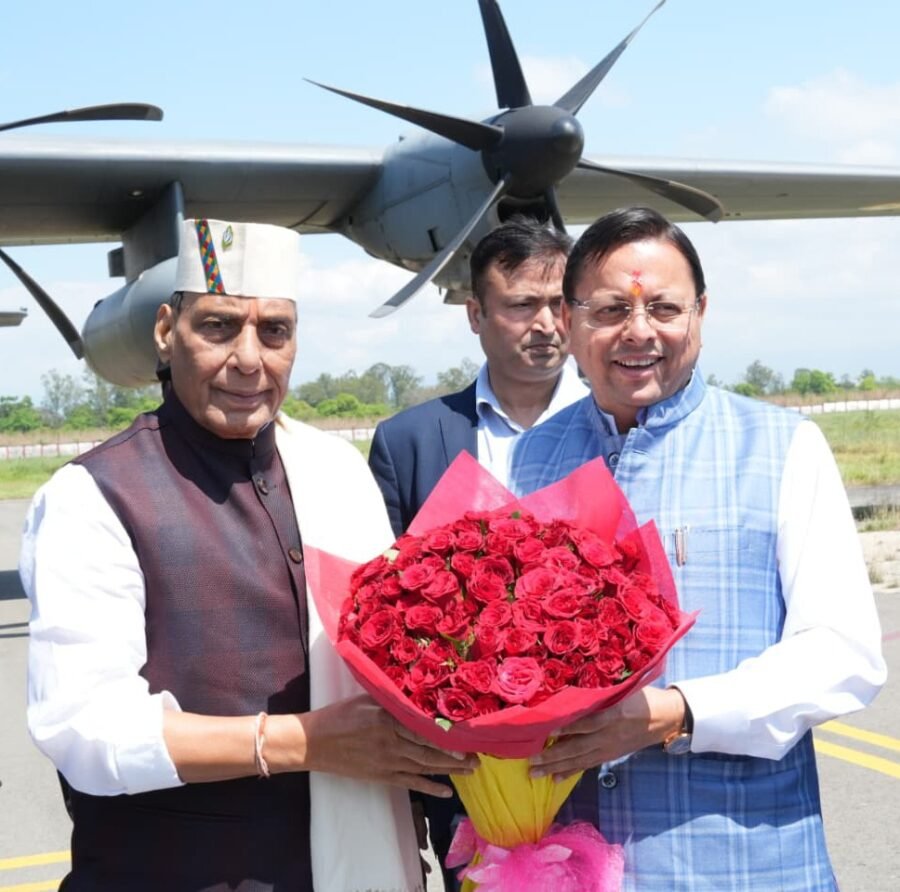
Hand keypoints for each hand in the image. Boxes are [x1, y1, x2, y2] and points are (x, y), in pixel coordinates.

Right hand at [299, 694, 477, 796]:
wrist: (313, 742)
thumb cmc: (338, 715)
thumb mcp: (365, 698)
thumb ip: (391, 696)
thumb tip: (415, 689)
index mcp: (388, 718)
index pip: (425, 725)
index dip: (447, 731)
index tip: (469, 732)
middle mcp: (391, 740)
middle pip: (430, 748)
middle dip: (456, 753)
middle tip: (479, 755)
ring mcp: (387, 761)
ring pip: (425, 766)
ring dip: (450, 769)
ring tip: (471, 769)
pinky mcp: (382, 776)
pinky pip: (410, 782)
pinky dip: (430, 787)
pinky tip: (446, 790)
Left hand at [529, 686, 685, 779]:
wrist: (666, 717)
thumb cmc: (642, 695)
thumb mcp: (626, 687)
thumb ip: (603, 688)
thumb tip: (572, 682)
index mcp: (614, 714)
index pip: (586, 722)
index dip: (566, 728)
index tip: (545, 730)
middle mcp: (609, 735)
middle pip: (577, 746)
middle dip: (552, 755)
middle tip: (531, 761)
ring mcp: (609, 747)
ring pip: (579, 759)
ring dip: (556, 767)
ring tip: (535, 773)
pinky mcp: (610, 754)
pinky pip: (588, 764)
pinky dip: (571, 771)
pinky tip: (555, 778)